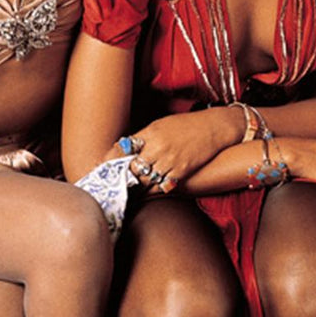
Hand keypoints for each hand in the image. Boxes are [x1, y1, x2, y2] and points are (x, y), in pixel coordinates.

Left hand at [122, 106, 241, 190]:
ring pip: (144, 180)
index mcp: (151, 132)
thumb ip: (144, 137)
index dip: (110, 159)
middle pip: (132, 167)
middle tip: (111, 183)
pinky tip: (145, 192)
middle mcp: (158, 147)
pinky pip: (161, 186)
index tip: (101, 166)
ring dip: (134, 187)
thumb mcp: (161, 125)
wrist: (213, 127)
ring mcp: (170, 160)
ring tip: (126, 191)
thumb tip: (127, 149)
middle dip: (120, 176)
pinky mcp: (181, 171)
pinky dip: (152, 190)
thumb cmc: (186, 124)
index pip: (124, 148)